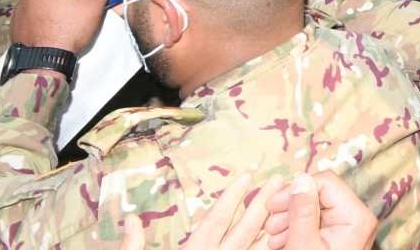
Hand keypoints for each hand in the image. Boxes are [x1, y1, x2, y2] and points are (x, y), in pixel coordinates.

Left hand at [11, 0, 118, 51]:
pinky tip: (51, 28)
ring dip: (54, 5)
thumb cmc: (70, 30)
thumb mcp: (94, 4)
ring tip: (64, 22)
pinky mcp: (16, 20)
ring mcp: (22, 6)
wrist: (45, 58)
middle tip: (78, 11)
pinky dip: (42, 16)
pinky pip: (33, 12)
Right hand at [121, 174, 271, 249]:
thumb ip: (133, 247)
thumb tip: (131, 220)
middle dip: (261, 204)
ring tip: (288, 206)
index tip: (248, 176)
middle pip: (243, 231)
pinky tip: (281, 242)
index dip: (232, 197)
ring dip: (272, 228)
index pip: (215, 220)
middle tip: (279, 181)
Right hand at [264, 172, 377, 249]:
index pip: (326, 183)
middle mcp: (357, 218)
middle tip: (270, 226)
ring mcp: (349, 227)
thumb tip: (301, 178)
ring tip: (274, 238)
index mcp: (356, 217)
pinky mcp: (339, 236)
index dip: (296, 190)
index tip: (272, 205)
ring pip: (316, 207)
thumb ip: (303, 212)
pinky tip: (281, 242)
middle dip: (291, 207)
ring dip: (290, 218)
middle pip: (320, 194)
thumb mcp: (303, 246)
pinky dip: (297, 228)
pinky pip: (317, 221)